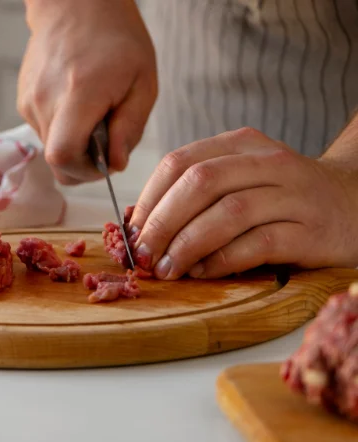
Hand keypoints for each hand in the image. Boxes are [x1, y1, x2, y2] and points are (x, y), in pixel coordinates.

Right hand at [18, 0, 156, 183]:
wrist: (75, 5)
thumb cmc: (116, 39)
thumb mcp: (143, 82)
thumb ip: (130, 127)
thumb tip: (115, 165)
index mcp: (79, 93)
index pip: (63, 156)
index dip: (85, 171)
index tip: (106, 161)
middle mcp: (46, 100)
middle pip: (57, 160)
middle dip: (83, 163)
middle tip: (105, 141)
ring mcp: (29, 101)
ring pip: (50, 148)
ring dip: (74, 143)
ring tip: (93, 113)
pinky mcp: (23, 100)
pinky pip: (44, 131)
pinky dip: (63, 128)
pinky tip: (77, 104)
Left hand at [127, 127, 357, 279]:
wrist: (353, 203)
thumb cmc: (281, 197)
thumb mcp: (240, 179)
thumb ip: (196, 194)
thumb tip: (140, 226)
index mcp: (240, 144)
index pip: (180, 162)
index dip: (148, 198)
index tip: (130, 231)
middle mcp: (268, 162)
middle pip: (200, 183)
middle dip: (162, 222)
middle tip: (142, 255)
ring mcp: (293, 194)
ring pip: (228, 212)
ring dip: (187, 245)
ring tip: (166, 269)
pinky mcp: (311, 230)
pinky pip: (258, 244)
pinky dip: (223, 260)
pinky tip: (203, 273)